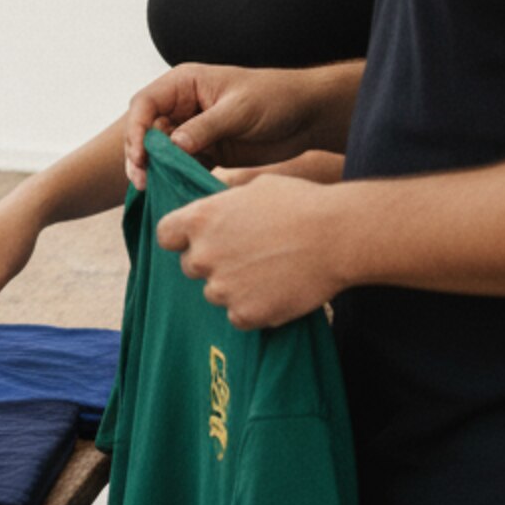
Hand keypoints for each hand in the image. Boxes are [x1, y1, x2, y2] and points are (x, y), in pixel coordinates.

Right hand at [123, 62, 334, 188]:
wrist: (307, 116)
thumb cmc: (275, 98)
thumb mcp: (238, 110)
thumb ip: (204, 127)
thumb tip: (172, 146)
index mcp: (185, 84)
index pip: (146, 104)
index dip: (136, 129)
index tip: (140, 154)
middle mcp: (182, 106)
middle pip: (146, 130)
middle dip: (141, 154)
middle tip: (142, 179)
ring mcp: (192, 130)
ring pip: (160, 151)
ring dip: (155, 169)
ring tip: (151, 187)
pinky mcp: (206, 151)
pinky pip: (181, 165)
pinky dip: (175, 177)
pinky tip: (172, 190)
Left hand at [156, 175, 344, 329]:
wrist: (339, 236)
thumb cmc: (301, 204)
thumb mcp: (254, 188)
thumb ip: (223, 205)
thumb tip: (214, 211)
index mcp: (199, 220)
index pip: (165, 235)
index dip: (181, 238)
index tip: (198, 239)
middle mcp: (203, 255)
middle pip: (190, 266)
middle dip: (212, 262)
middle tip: (247, 255)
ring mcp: (222, 287)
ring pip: (215, 293)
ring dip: (233, 287)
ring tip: (269, 272)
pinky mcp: (245, 314)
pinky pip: (238, 317)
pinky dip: (254, 309)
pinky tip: (277, 292)